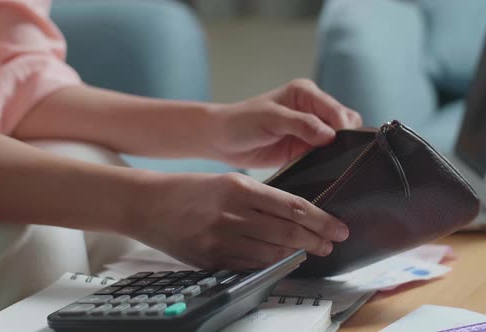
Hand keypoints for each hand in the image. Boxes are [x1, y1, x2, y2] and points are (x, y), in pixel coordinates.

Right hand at [127, 172, 348, 269]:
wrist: (148, 203)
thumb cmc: (189, 190)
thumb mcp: (226, 182)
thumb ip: (258, 198)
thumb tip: (293, 214)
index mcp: (239, 187)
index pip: (291, 206)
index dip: (320, 219)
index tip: (337, 226)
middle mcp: (233, 213)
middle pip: (287, 231)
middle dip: (316, 239)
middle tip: (332, 242)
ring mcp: (221, 238)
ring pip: (272, 252)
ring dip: (298, 254)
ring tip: (313, 252)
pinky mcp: (212, 258)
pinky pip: (250, 265)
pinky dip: (271, 264)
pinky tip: (283, 262)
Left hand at [209, 79, 361, 167]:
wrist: (222, 140)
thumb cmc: (242, 122)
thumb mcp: (271, 118)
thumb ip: (301, 124)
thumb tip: (330, 136)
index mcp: (306, 93)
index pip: (337, 110)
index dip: (342, 127)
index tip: (337, 144)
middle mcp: (312, 109)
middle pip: (345, 124)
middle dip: (345, 140)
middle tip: (336, 157)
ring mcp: (310, 131)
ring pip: (338, 142)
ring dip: (337, 153)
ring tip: (331, 165)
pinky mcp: (304, 149)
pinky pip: (325, 157)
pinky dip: (327, 163)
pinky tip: (324, 171)